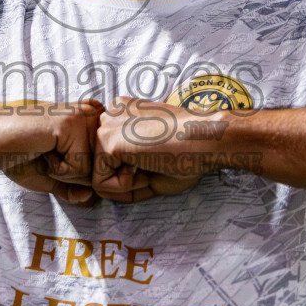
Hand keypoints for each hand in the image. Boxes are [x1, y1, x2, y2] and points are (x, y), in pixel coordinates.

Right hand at [0, 100, 104, 205]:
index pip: (102, 167)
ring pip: (92, 171)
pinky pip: (79, 167)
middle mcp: (92, 115)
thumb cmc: (17, 153)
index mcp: (90, 122)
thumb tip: (91, 198)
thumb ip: (72, 188)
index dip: (74, 174)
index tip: (51, 156)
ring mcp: (83, 117)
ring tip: (44, 150)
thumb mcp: (50, 176)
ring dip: (63, 170)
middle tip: (46, 153)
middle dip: (71, 173)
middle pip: (100, 170)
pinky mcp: (71, 124)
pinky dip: (57, 168)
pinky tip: (41, 148)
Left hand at [91, 97, 216, 203]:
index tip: (159, 157)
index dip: (135, 171)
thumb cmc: (188, 152)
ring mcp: (105, 127)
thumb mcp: (150, 161)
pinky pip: (102, 184)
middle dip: (129, 177)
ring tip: (153, 162)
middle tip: (157, 161)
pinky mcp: (107, 142)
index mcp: (121, 114)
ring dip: (129, 182)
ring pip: (100, 176)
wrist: (206, 139)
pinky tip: (147, 164)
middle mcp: (109, 115)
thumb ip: (125, 171)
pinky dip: (127, 187)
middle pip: (102, 167)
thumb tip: (101, 191)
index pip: (110, 157)